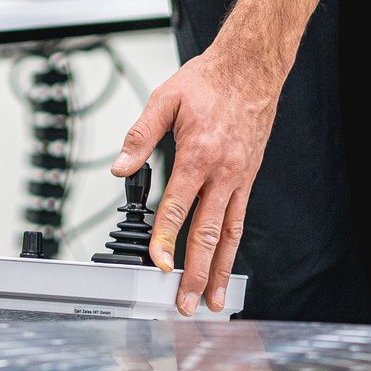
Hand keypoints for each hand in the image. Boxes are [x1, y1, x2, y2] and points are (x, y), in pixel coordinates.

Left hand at [112, 44, 282, 314]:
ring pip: (229, 235)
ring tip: (212, 300)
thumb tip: (120, 167)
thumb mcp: (166, 98)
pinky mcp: (249, 177)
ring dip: (219, 271)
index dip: (165, 239)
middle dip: (195, 273)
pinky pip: (240, 219)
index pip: (177, 208)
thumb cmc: (209, 81)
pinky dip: (232, 247)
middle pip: (207, 234)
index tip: (158, 264)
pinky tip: (226, 264)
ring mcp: (239, 178)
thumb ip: (141, 136)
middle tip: (186, 303)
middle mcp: (222, 172)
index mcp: (197, 154)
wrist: (251, 67)